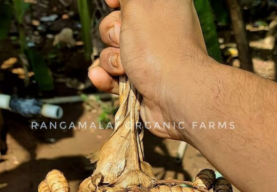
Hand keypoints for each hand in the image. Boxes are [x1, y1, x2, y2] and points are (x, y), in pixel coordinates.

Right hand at [89, 0, 209, 139]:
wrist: (176, 97)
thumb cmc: (160, 48)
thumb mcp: (141, 4)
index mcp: (163, 8)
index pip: (132, 1)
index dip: (117, 1)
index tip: (113, 3)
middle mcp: (156, 34)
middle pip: (116, 27)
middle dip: (112, 35)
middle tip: (125, 41)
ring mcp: (147, 61)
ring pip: (112, 54)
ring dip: (111, 61)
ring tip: (125, 69)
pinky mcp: (139, 84)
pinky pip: (113, 78)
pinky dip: (106, 78)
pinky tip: (101, 77)